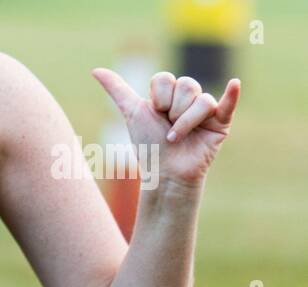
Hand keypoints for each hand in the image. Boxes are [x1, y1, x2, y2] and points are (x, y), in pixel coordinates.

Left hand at [93, 68, 240, 186]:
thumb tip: (95, 70)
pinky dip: (233, 95)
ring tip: (178, 137)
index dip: (157, 97)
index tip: (154, 114)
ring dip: (185, 122)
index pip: (165, 78)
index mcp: (169, 94)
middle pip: (186, 85)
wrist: (164, 172)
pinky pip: (229, 103)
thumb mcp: (131, 112)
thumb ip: (117, 90)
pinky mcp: (221, 122)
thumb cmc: (148, 144)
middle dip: (172, 110)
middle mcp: (188, 98)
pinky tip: (234, 84)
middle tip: (168, 128)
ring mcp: (206, 110)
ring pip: (201, 99)